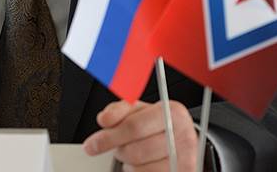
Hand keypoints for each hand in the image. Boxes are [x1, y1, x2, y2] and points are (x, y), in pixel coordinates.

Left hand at [83, 100, 198, 170]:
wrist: (183, 141)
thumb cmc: (158, 124)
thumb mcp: (140, 110)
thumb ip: (119, 110)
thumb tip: (105, 119)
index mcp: (173, 113)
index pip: (134, 127)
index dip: (109, 137)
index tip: (91, 145)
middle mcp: (184, 137)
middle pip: (135, 151)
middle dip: (119, 151)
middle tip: (118, 148)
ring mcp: (185, 161)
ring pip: (139, 169)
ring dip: (129, 164)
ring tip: (135, 153)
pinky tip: (143, 164)